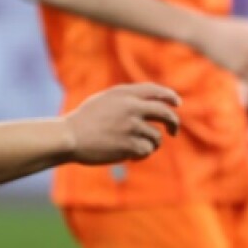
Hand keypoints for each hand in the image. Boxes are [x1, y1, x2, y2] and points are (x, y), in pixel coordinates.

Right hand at [65, 82, 180, 163]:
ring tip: (139, 147)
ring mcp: (131, 126)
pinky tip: (131, 156)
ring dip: (151, 144)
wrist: (70, 137)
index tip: (177, 103)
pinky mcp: (129, 145)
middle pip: (165, 113)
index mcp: (124, 93)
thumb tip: (153, 104)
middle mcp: (131, 107)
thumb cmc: (85, 120)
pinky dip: (142, 154)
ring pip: (156, 137)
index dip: (169, 96)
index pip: (154, 91)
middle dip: (173, 123)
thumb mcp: (105, 100)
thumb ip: (127, 99)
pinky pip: (147, 150)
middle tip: (173, 131)